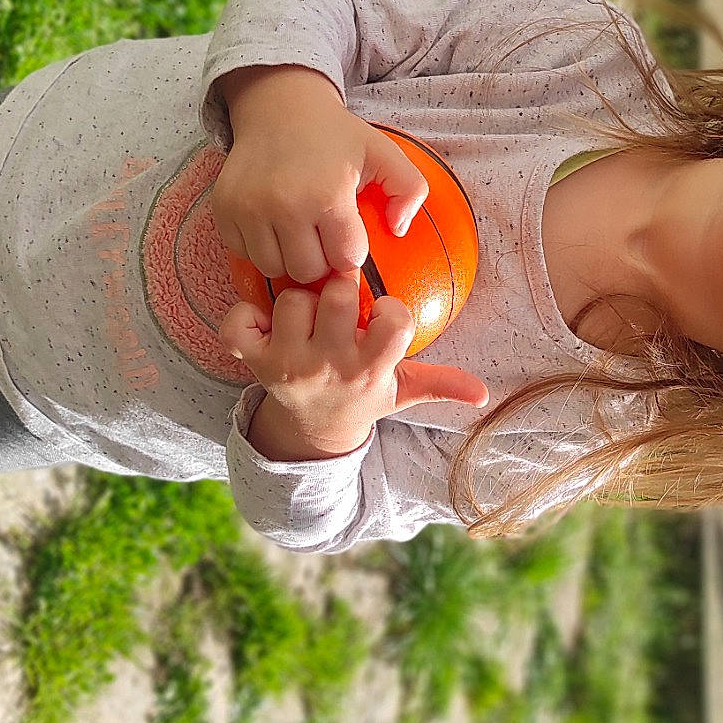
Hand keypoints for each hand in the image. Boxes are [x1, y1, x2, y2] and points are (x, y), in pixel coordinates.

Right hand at [211, 65, 428, 283]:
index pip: (345, 260)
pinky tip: (273, 224)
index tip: (348, 233)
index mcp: (327, 195)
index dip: (351, 250)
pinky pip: (243, 254)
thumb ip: (410, 191)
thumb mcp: (384, 153)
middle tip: (322, 234)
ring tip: (298, 230)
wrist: (280, 106)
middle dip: (320, 259)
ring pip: (273, 268)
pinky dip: (260, 246)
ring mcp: (248, 210)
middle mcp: (283, 206)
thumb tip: (398, 230)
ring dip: (289, 256)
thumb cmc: (335, 135)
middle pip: (307, 271)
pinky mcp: (224, 210)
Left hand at [220, 273, 489, 459]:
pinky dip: (244, 315)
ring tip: (308, 313)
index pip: (393, 322)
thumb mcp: (404, 392)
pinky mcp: (253, 362)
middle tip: (340, 304)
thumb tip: (484, 394)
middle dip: (341, 290)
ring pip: (291, 299)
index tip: (383, 315)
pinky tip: (264, 320)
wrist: (314, 432)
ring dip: (298, 298)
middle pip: (337, 295)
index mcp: (369, 369)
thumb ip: (442, 384)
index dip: (391, 309)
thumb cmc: (363, 396)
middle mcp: (329, 365)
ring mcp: (288, 364)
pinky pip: (238, 322)